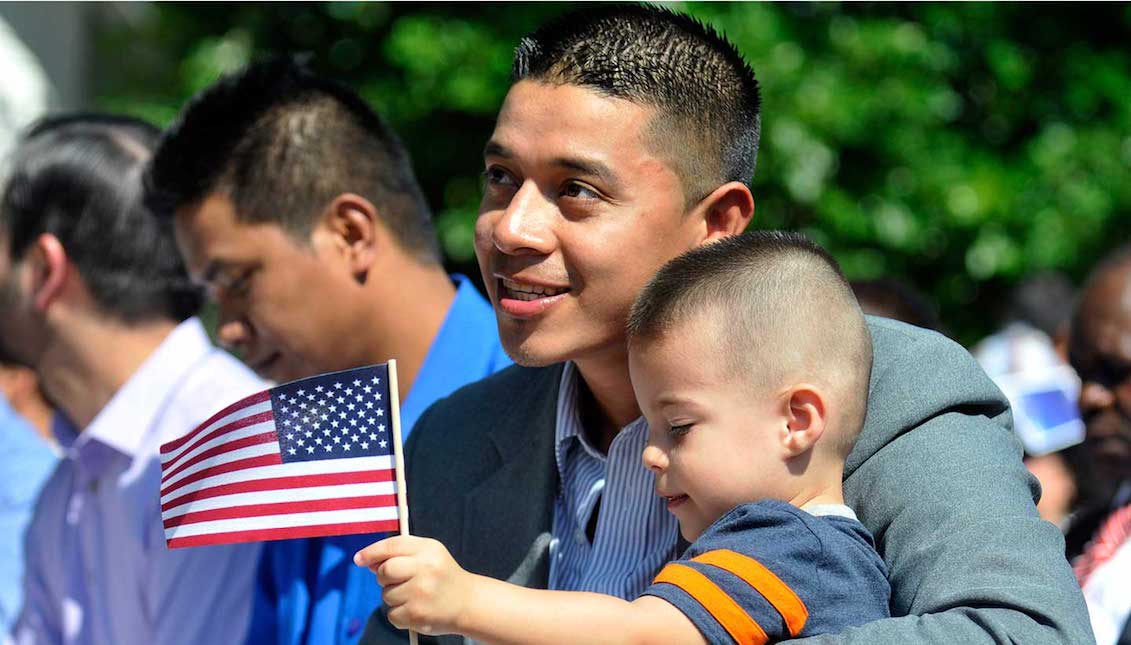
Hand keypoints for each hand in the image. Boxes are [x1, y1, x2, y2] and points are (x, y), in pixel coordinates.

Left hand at [354, 535, 473, 634]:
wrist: (467, 603)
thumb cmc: (441, 575)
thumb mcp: (428, 554)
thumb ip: (400, 553)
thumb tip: (367, 561)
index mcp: (429, 550)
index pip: (392, 545)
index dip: (372, 552)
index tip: (358, 559)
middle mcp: (426, 569)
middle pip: (384, 571)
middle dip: (383, 576)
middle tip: (397, 580)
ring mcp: (421, 593)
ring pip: (386, 595)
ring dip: (394, 597)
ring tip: (414, 596)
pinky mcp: (417, 615)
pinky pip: (391, 614)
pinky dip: (399, 614)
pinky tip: (416, 609)